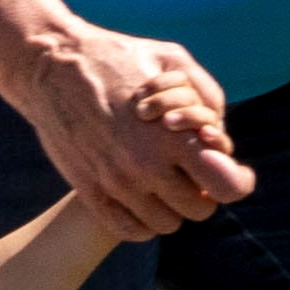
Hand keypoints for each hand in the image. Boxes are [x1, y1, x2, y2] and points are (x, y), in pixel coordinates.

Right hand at [0, 7, 252, 234]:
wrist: (51, 68)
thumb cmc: (118, 59)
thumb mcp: (173, 63)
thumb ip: (207, 98)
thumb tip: (220, 138)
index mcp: (171, 136)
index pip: (225, 186)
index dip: (237, 181)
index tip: (236, 173)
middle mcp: (145, 167)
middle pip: (199, 209)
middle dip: (204, 190)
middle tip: (193, 170)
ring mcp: (116, 185)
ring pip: (166, 224)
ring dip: (173, 206)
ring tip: (166, 178)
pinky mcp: (90, 193)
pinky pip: (130, 230)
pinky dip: (144, 221)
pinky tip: (143, 196)